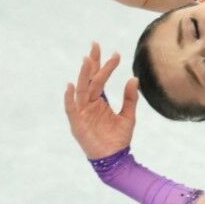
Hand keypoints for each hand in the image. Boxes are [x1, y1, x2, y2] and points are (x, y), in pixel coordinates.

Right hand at [64, 42, 138, 159]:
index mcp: (99, 101)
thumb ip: (130, 98)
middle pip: (89, 79)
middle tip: (96, 45)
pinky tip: (71, 86)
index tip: (114, 52)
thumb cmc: (119, 138)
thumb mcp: (128, 115)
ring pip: (82, 89)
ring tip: (88, 59)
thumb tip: (134, 78)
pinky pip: (72, 108)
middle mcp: (89, 104)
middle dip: (93, 63)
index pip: (100, 79)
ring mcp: (82, 113)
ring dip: (84, 74)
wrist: (115, 158)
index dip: (105, 65)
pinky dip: (70, 97)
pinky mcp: (77, 123)